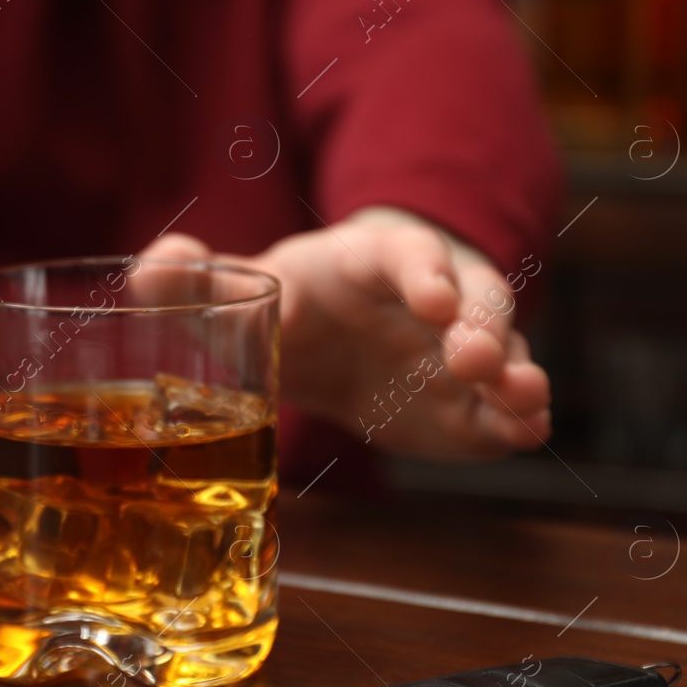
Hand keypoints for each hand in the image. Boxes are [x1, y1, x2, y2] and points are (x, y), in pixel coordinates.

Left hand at [142, 207, 550, 457]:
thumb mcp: (240, 289)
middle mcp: (429, 299)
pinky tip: (528, 433)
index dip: (422, 270)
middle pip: (473, 298)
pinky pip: (501, 410)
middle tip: (474, 360)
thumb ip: (196, 280)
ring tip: (524, 400)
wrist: (326, 342)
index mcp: (368, 262)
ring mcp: (456, 353)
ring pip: (504, 352)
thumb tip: (158, 266)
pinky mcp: (466, 407)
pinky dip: (518, 421)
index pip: (404, 253)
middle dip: (479, 326)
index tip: (430, 298)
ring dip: (515, 373)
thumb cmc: (286, 304)